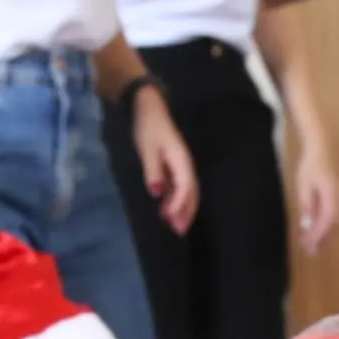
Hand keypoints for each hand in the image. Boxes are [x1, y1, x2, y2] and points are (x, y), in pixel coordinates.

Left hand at [132, 82, 201, 230]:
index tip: (171, 218)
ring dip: (182, 207)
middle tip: (179, 230)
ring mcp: (181, 165)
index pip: (185, 187)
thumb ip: (153, 171)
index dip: (180, 204)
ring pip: (187, 191)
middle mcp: (185, 164)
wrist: (149, 108)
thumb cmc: (148, 127)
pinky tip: (166, 208)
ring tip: (174, 225)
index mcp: (181, 160)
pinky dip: (175, 199)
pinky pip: (179, 186)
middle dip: (186, 211)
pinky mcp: (174, 164)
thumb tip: (157, 191)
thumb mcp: (147, 149)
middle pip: (191, 192)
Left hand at [292, 146, 338, 253]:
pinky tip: (316, 229)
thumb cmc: (309, 167)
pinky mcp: (336, 196)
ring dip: (323, 233)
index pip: (326, 222)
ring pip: (333, 221)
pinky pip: (333, 215)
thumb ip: (307, 207)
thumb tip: (307, 226)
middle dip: (321, 239)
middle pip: (332, 225)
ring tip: (311, 244)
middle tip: (309, 251)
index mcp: (331, 197)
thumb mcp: (303, 187)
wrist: (319, 149)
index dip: (317, 236)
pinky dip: (325, 225)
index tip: (308, 247)